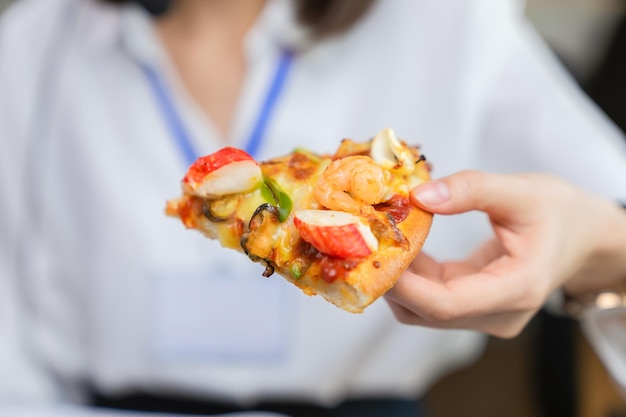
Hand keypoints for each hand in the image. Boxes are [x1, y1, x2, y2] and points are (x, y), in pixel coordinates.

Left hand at [385, 170, 625, 337]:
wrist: (583, 235)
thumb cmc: (561, 213)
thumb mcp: (521, 191)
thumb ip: (471, 190)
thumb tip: (419, 195)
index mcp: (517, 290)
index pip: (446, 304)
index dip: (403, 284)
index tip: (373, 254)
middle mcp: (499, 314)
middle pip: (428, 311)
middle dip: (391, 278)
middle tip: (363, 242)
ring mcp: (486, 314)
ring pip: (425, 308)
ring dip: (399, 276)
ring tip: (380, 238)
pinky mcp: (475, 305)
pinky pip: (434, 296)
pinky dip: (414, 274)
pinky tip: (404, 243)